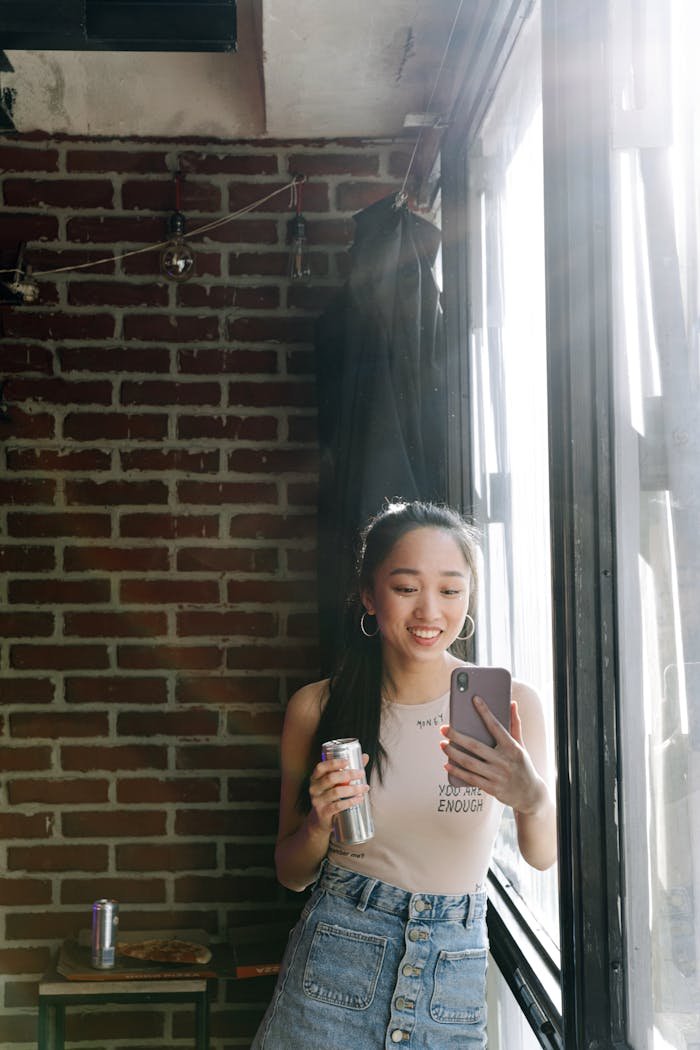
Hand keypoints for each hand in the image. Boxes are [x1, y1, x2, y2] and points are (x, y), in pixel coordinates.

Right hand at [306, 754, 369, 835]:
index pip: (321, 767)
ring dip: (353, 789)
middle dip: (348, 774)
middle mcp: (314, 788)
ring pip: (336, 792)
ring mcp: (317, 801)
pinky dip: (350, 801)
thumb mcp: (335, 783)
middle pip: (330, 778)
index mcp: (315, 778)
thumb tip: (365, 757)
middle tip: (361, 774)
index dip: (333, 763)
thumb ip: (349, 770)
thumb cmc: (330, 797)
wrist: (320, 820)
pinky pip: (338, 806)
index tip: (348, 761)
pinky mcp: (323, 813)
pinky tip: (359, 799)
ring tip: (364, 787)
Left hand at [440, 699, 547, 814]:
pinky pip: (470, 778)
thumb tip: (512, 703)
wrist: (530, 794)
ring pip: (470, 762)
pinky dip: (457, 771)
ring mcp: (497, 776)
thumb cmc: (523, 765)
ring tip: (442, 744)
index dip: (485, 712)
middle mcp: (504, 761)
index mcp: (512, 747)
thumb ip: (515, 724)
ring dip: (453, 753)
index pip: (496, 726)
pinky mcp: (492, 788)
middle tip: (443, 728)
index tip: (475, 700)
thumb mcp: (521, 745)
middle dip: (456, 736)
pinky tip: (447, 764)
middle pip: (475, 746)